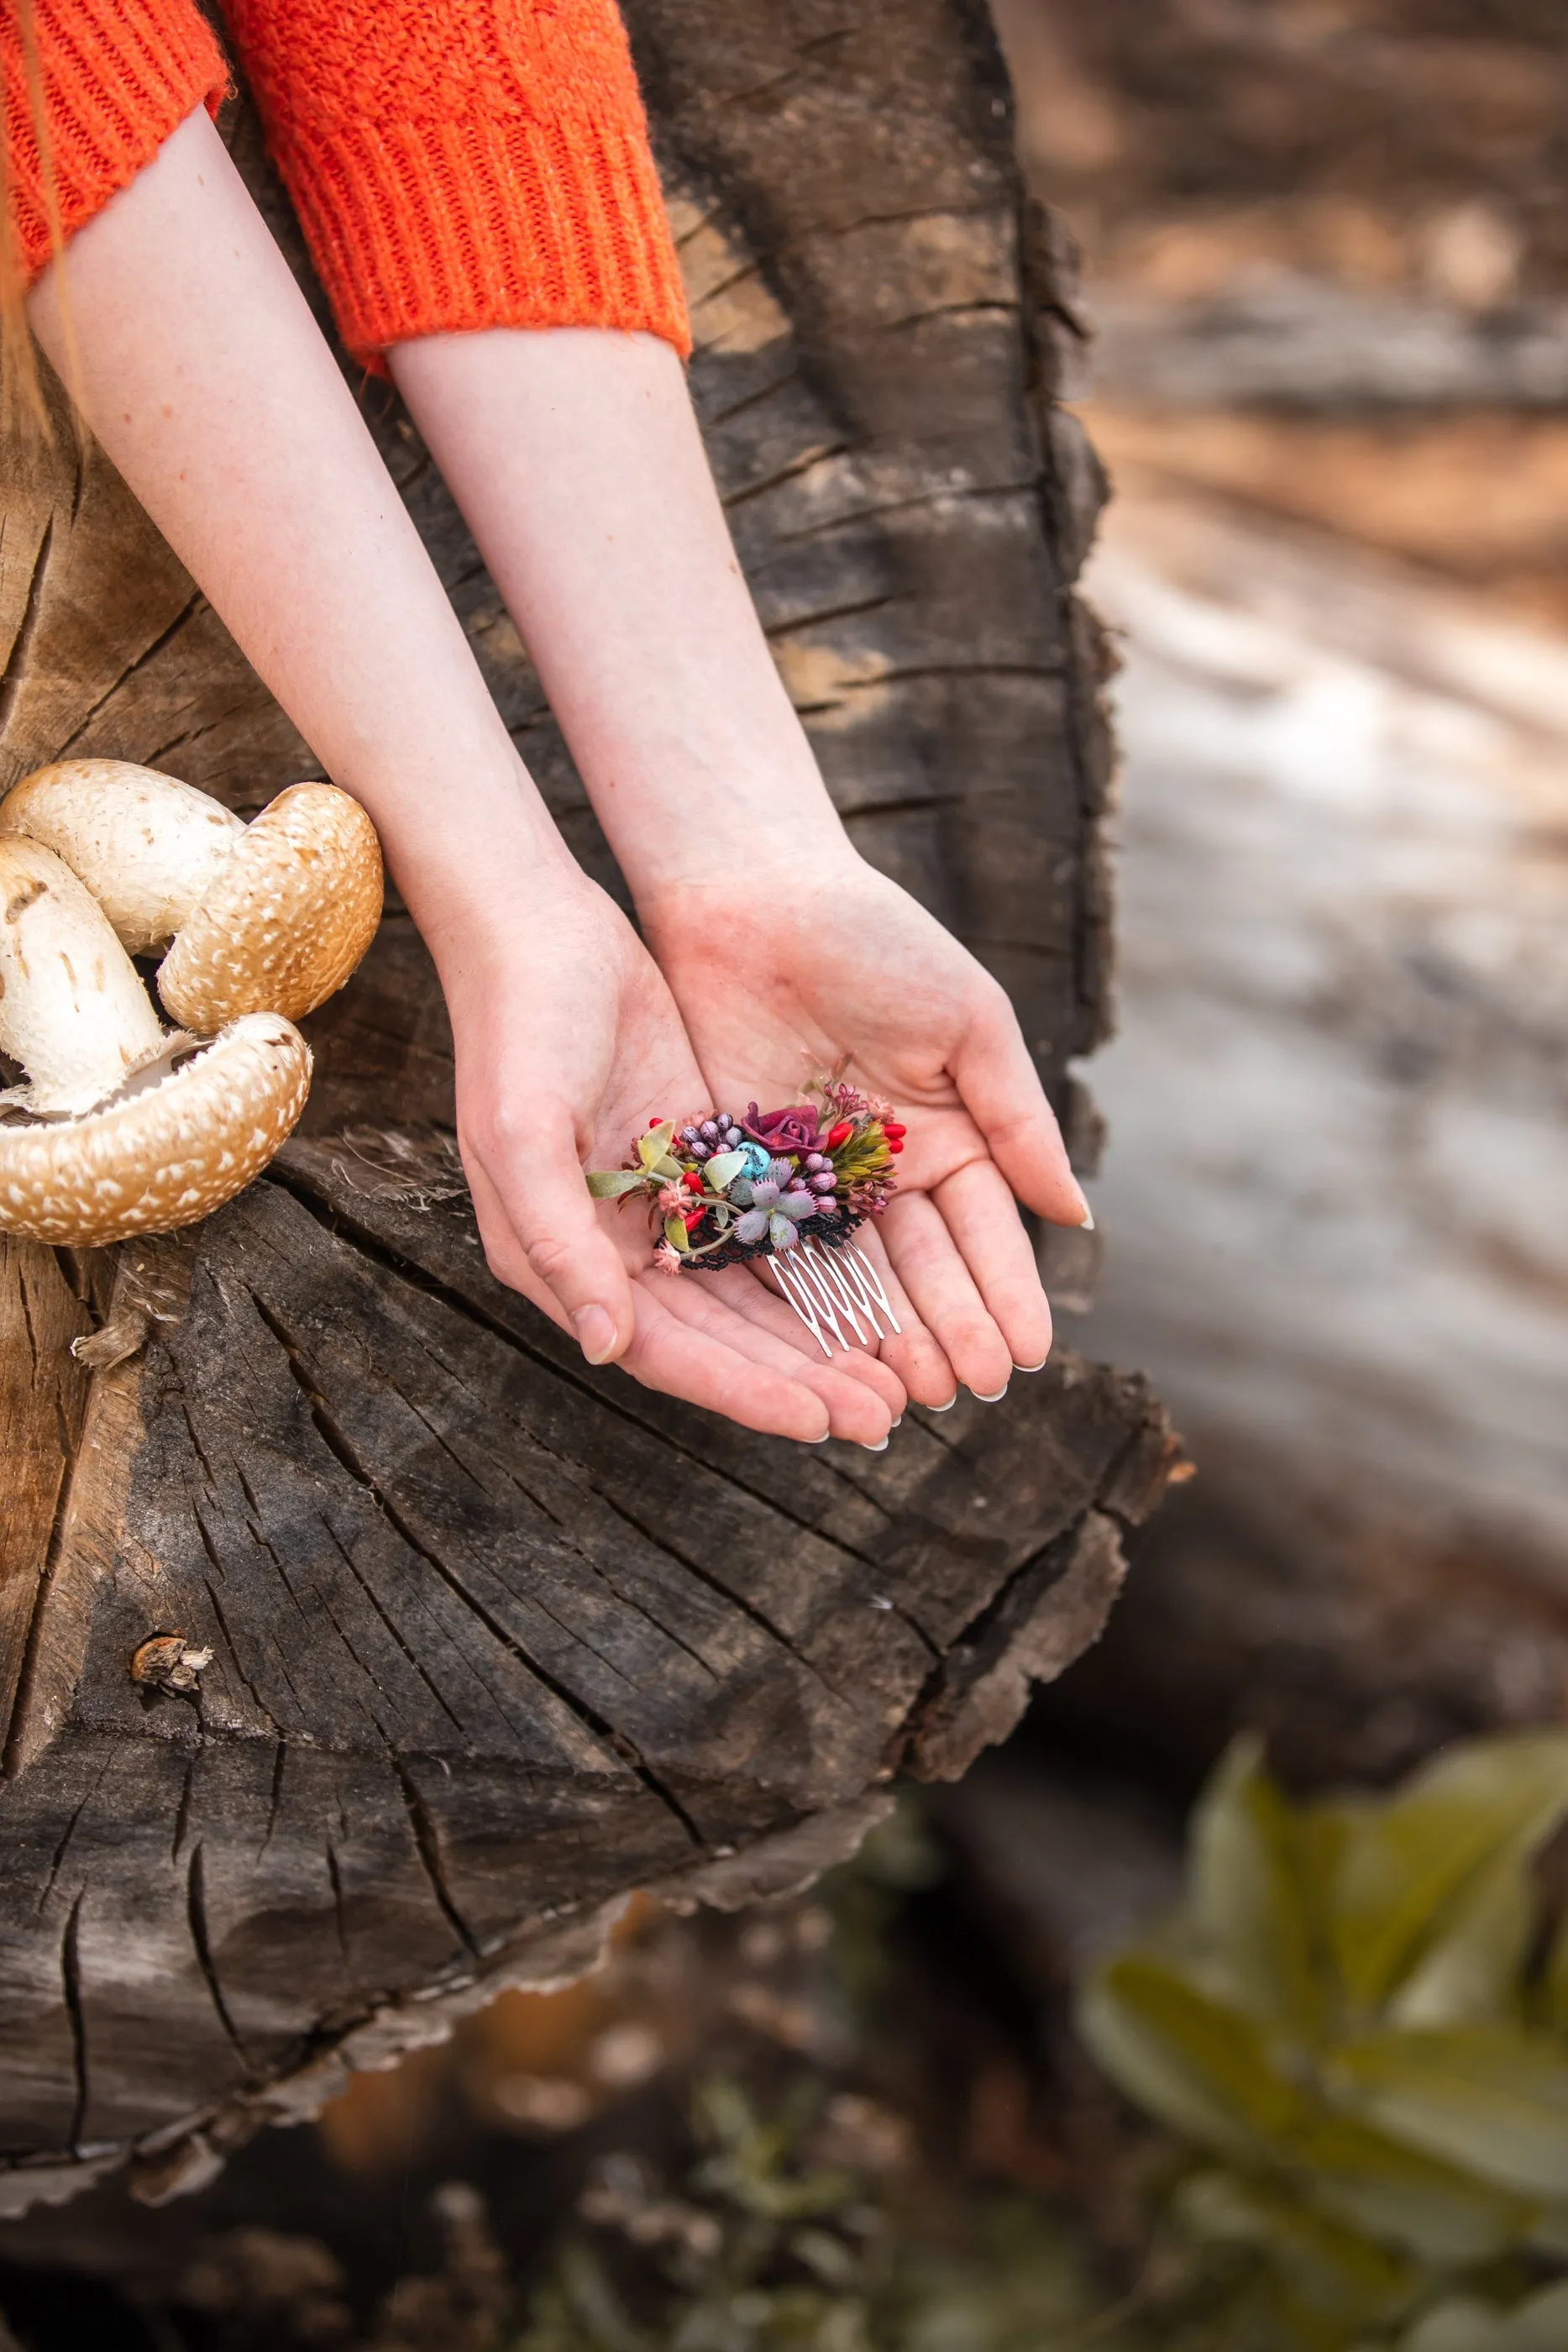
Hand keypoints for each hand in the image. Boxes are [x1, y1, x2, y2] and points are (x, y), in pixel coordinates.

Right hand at [429, 868, 904, 1445]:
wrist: (540, 928)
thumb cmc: (518, 1029)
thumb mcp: (524, 1134)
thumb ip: (561, 1242)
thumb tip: (605, 1346)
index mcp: (561, 1262)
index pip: (667, 1353)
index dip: (745, 1391)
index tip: (822, 1421)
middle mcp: (614, 1252)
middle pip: (723, 1339)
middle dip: (802, 1379)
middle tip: (887, 1416)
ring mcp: (663, 1207)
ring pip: (755, 1295)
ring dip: (821, 1337)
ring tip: (898, 1376)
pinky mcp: (703, 1160)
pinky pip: (770, 1231)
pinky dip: (819, 1265)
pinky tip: (882, 1290)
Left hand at [643, 851, 1090, 1405]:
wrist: (752, 893)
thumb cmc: (876, 941)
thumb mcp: (968, 1023)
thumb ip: (1017, 1119)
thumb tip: (1077, 1215)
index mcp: (950, 1138)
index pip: (984, 1235)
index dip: (1006, 1295)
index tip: (1026, 1356)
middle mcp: (884, 1174)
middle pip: (920, 1271)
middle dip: (946, 1332)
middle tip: (965, 1392)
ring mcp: (812, 1182)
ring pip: (850, 1278)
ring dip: (879, 1338)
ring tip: (903, 1396)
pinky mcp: (740, 1178)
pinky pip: (772, 1255)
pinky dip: (799, 1308)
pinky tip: (824, 1358)